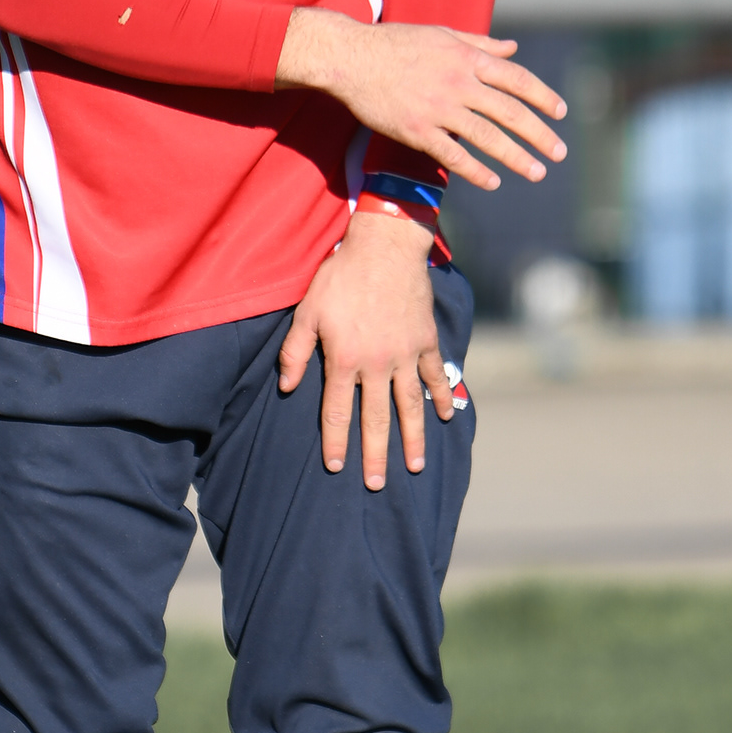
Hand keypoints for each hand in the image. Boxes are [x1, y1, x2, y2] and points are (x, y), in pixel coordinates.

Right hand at [276, 10, 565, 194]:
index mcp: (467, 58)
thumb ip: (480, 43)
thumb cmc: (396, 43)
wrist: (351, 58)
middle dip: (539, 134)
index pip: (517, 79)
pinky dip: (476, 170)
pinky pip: (453, 155)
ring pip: (487, 137)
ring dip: (516, 157)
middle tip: (560, 153)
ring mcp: (438, 109)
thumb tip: (513, 47)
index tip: (561, 113)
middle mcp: (458, 83)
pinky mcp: (417, 131)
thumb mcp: (443, 33)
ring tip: (537, 172)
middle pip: (510, 112)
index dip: (543, 97)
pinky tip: (493, 182)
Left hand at [277, 207, 456, 489]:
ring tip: (415, 466)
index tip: (335, 467)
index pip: (336, 411)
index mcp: (344, 359)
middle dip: (375, 454)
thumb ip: (295, 351)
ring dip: (413, 437)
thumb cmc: (341, 277)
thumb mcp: (308, 310)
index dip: (335, 441)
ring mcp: (405, 355)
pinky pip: (434, 376)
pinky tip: (445, 417)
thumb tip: (286, 386)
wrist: (385, 246)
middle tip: (376, 485)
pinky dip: (442, 397)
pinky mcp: (425, 341)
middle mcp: (377, 364)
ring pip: (409, 405)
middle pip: (376, 419)